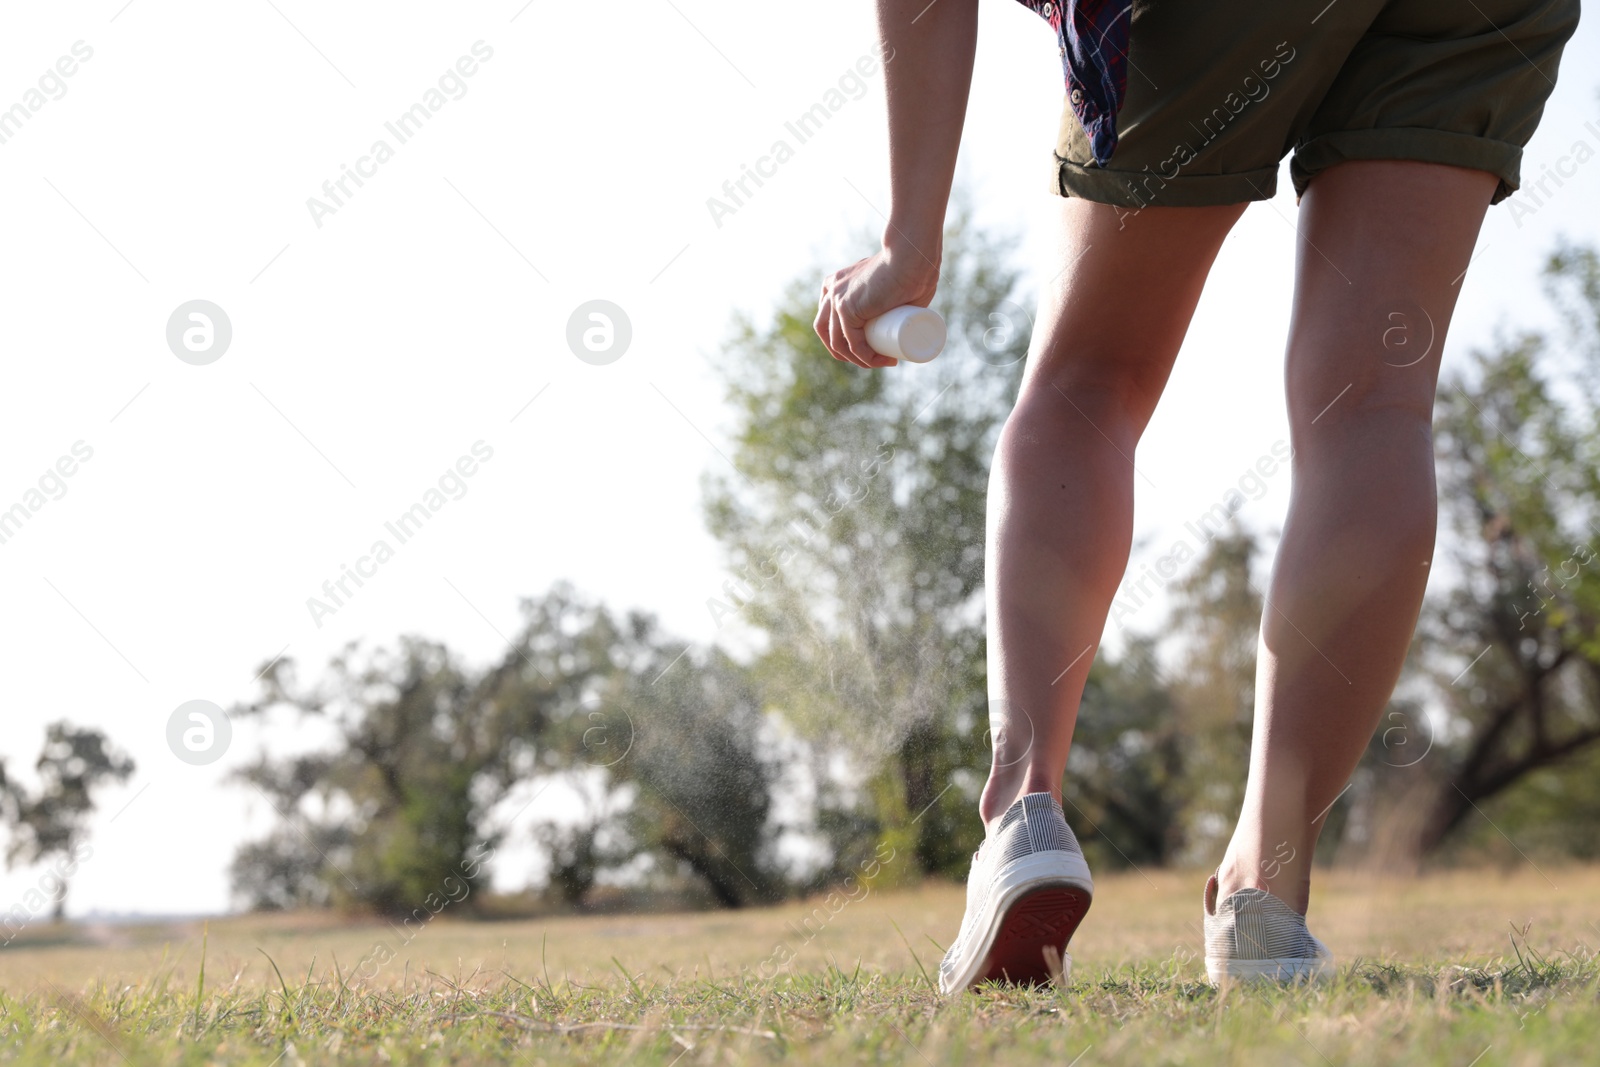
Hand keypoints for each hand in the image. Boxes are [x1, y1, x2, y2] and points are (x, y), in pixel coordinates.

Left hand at [813, 247, 938, 367]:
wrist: (912, 255)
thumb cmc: (912, 266)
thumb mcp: (892, 282)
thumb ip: (892, 292)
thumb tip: (906, 311)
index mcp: (837, 285)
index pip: (834, 324)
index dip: (851, 344)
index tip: (879, 349)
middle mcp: (831, 291)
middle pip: (830, 334)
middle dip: (849, 355)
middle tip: (879, 359)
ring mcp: (835, 299)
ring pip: (838, 342)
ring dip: (860, 360)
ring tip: (886, 362)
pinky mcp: (845, 307)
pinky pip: (850, 342)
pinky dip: (864, 357)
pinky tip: (878, 362)